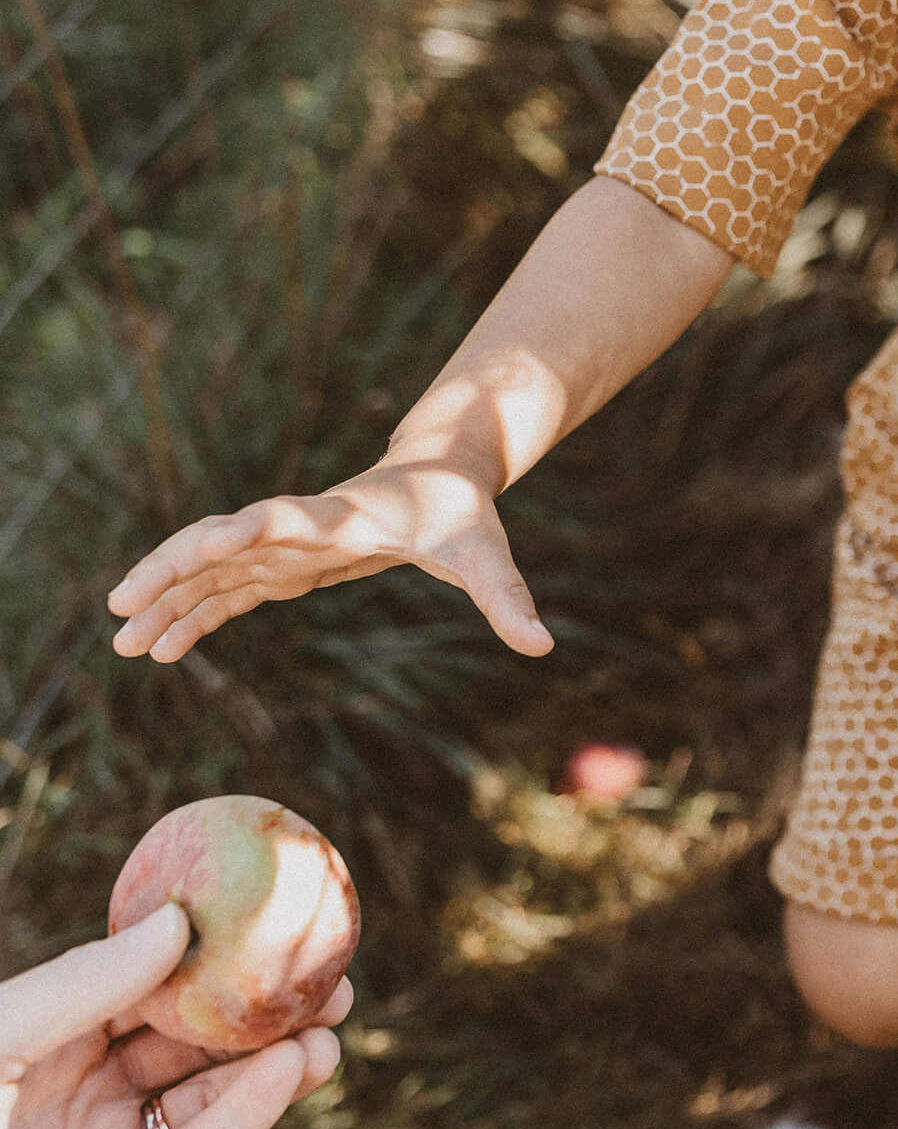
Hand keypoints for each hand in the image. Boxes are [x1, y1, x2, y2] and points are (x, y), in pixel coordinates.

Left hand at [0, 904, 349, 1128]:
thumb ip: (81, 987)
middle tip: (329, 979)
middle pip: (191, 1044)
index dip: (210, 957)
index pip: (144, 989)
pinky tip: (290, 1071)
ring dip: (274, 1065)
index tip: (270, 923)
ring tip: (330, 1028)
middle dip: (261, 1012)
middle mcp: (82, 1099)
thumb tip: (177, 923)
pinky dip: (249, 1116)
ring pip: (208, 1103)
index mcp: (46, 1045)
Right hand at [106, 463, 552, 662]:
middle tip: (121, 605)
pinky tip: (162, 651)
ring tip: (122, 642)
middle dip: (172, 570)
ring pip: (212, 571)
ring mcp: (284, 546)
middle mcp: (300, 527)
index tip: (203, 542)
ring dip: (168, 601)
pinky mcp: (284, 565)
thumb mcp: (485, 555)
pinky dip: (195, 618)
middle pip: (222, 542)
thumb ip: (507, 599)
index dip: (245, 530)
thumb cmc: (462, 514)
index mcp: (343, 517)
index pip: (284, 518)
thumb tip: (545, 648)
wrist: (441, 477)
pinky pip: (228, 594)